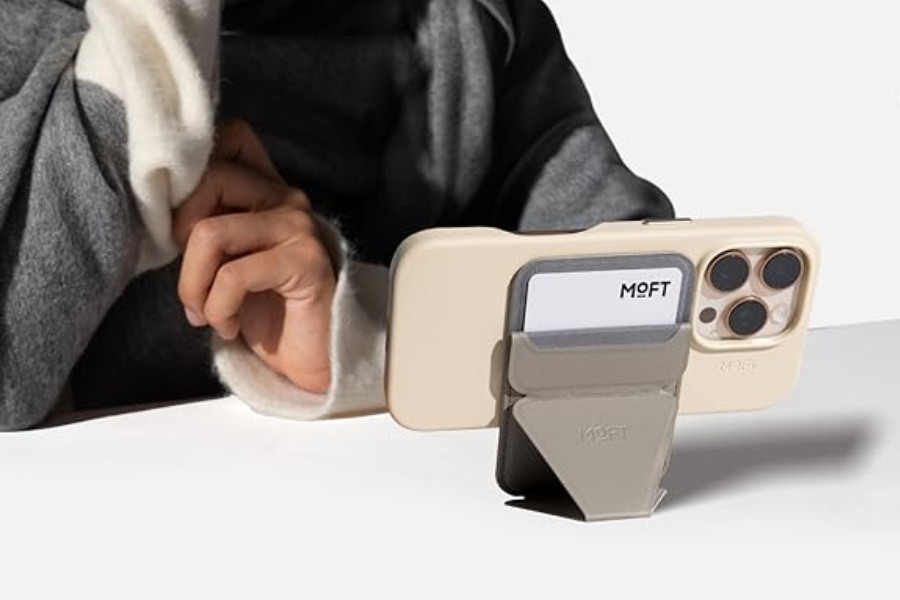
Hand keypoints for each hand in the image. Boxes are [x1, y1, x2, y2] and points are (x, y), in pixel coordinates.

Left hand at [173, 121, 336, 393]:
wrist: (311, 359)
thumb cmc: (264, 311)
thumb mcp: (225, 260)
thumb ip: (206, 224)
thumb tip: (158, 208)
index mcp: (269, 189)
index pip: (231, 138)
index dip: (193, 177)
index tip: (180, 232)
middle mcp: (288, 198)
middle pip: (206, 182)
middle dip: (180, 243)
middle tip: (191, 289)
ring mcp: (299, 228)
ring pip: (209, 232)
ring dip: (193, 286)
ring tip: (204, 314)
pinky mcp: (306, 262)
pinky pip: (234, 275)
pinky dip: (218, 309)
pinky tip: (229, 327)